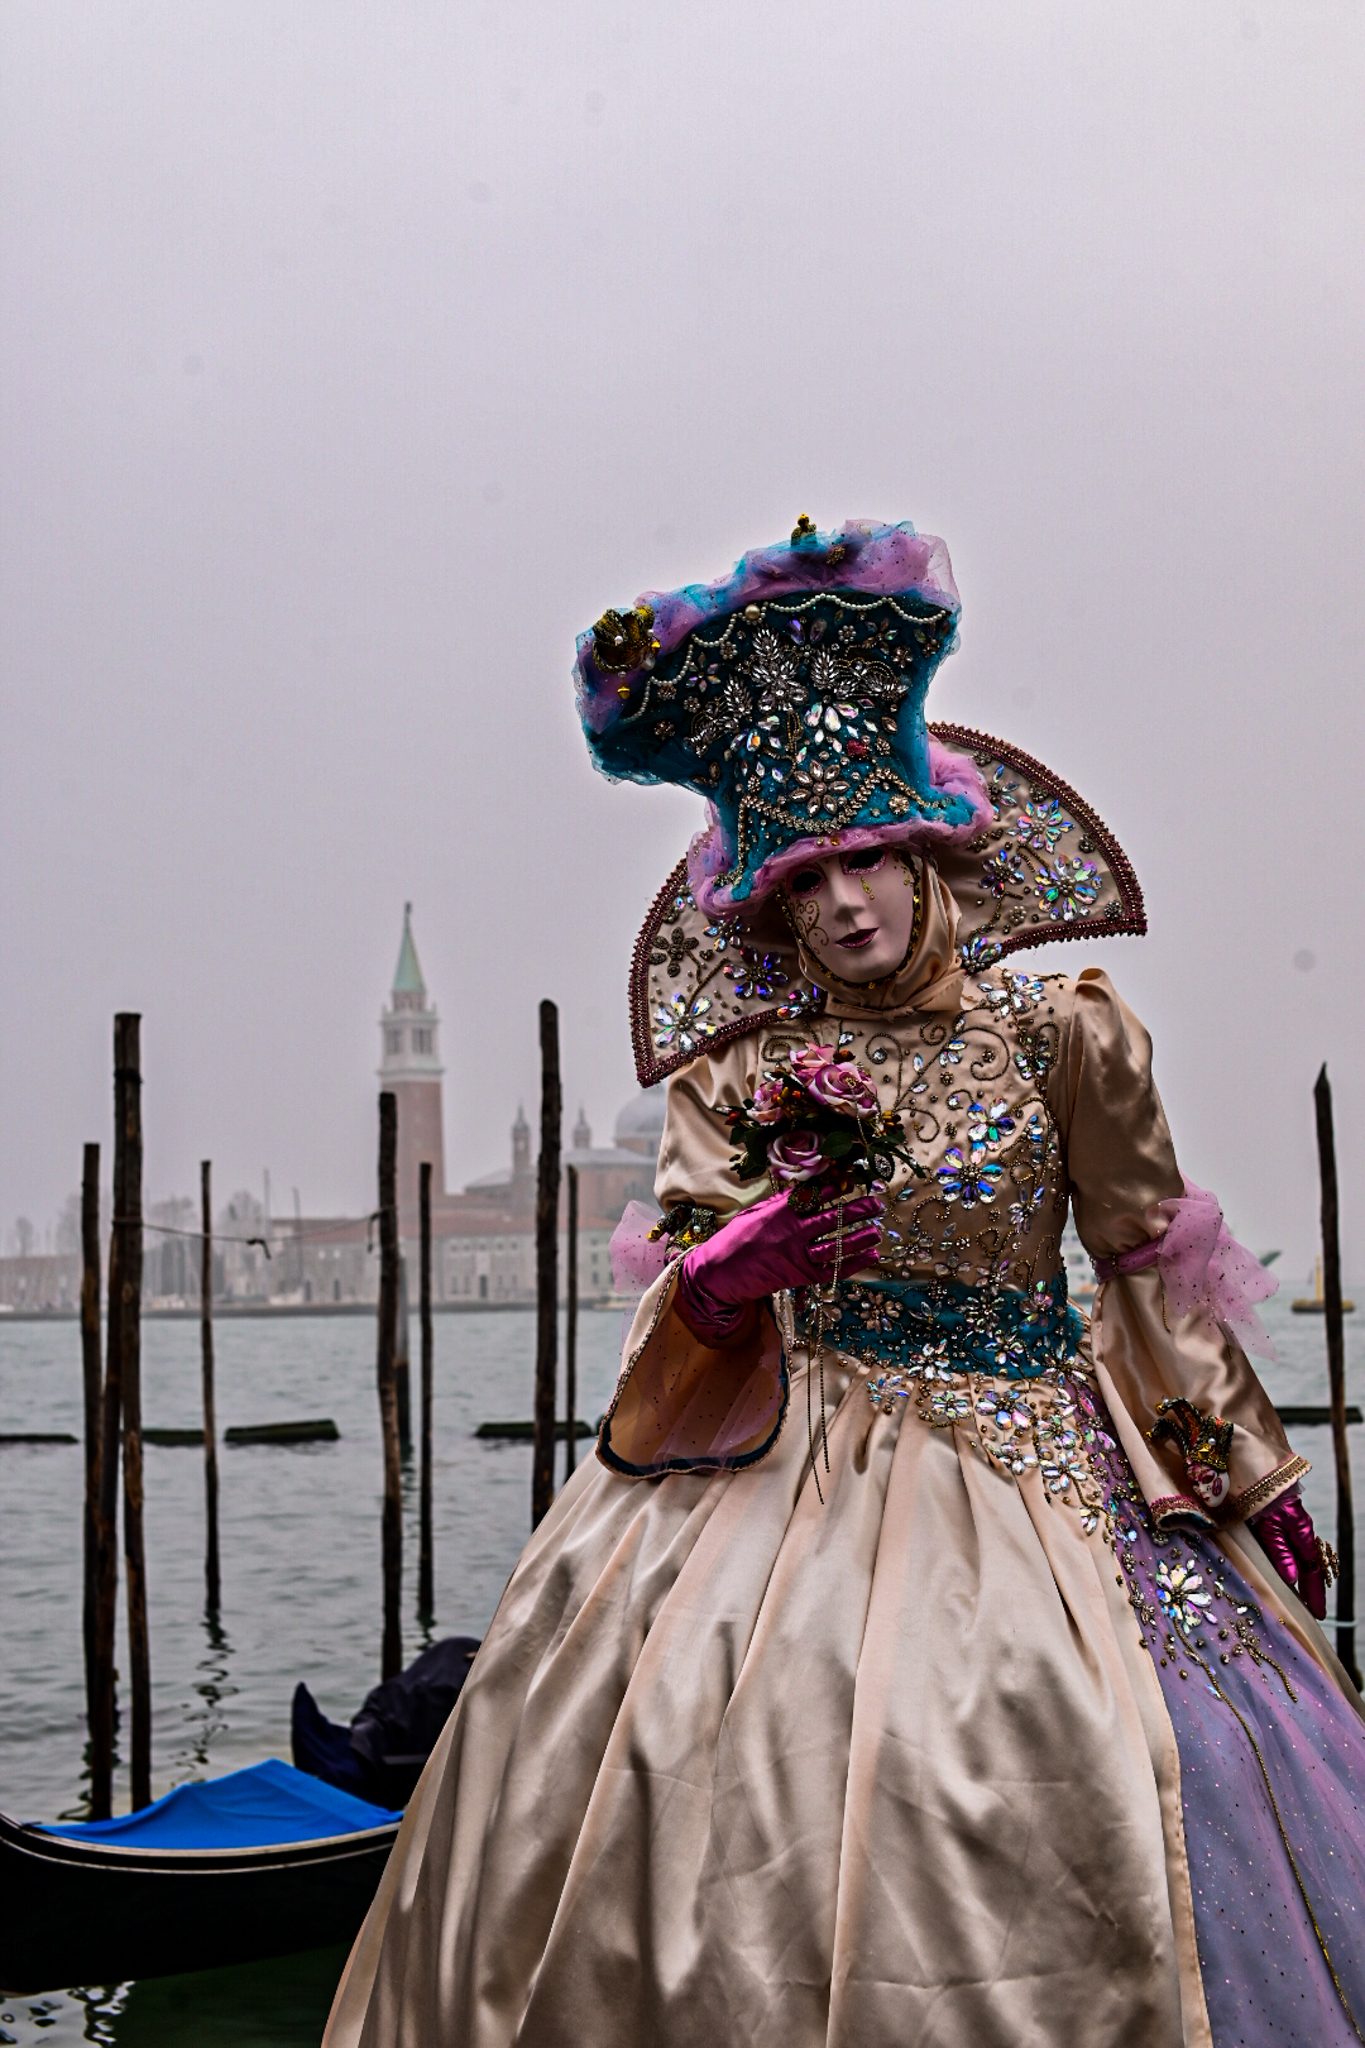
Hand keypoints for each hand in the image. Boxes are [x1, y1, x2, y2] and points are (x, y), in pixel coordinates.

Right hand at [675, 1190, 882, 1343]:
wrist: (721, 1273)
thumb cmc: (735, 1239)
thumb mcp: (755, 1212)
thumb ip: (781, 1202)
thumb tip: (806, 1189)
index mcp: (780, 1212)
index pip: (813, 1197)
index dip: (834, 1189)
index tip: (849, 1182)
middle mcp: (792, 1233)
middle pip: (831, 1220)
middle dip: (856, 1211)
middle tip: (876, 1204)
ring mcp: (797, 1255)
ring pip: (836, 1245)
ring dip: (859, 1238)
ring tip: (877, 1230)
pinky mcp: (799, 1275)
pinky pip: (832, 1270)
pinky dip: (853, 1263)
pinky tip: (869, 1256)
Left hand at [1249, 1489, 1328, 1620]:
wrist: (1255, 1470)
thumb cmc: (1261, 1496)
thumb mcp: (1269, 1527)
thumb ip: (1280, 1553)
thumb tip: (1293, 1580)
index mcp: (1302, 1534)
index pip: (1312, 1570)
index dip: (1315, 1592)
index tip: (1317, 1613)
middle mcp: (1300, 1531)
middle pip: (1309, 1566)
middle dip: (1312, 1588)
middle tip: (1312, 1611)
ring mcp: (1291, 1526)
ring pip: (1300, 1557)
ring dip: (1301, 1577)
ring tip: (1301, 1598)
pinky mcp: (1279, 1522)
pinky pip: (1290, 1548)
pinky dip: (1291, 1564)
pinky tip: (1286, 1572)